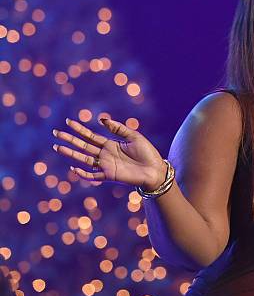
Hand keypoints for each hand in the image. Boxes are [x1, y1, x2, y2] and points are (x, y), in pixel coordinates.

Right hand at [52, 118, 166, 190]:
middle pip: (83, 146)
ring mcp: (106, 165)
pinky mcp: (110, 175)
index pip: (90, 136)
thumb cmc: (147, 153)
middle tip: (56, 133)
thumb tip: (101, 119)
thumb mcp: (133, 136)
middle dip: (70, 140)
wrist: (155, 169)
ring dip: (71, 153)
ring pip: (84, 159)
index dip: (79, 129)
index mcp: (110, 144)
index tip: (68, 122)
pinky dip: (83, 173)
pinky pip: (93, 176)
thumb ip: (117, 128)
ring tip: (58, 147)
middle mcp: (105, 154)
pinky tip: (74, 167)